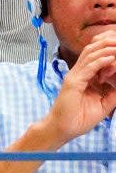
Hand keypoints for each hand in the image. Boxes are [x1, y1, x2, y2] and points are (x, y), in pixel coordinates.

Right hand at [44, 31, 115, 145]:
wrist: (62, 129)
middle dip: (106, 43)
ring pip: (90, 55)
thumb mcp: (103, 106)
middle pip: (92, 50)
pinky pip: (88, 67)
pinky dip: (100, 61)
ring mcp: (74, 76)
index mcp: (84, 76)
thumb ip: (113, 94)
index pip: (95, 57)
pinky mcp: (73, 82)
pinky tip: (110, 57)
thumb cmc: (79, 119)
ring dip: (105, 48)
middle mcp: (78, 72)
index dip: (107, 49)